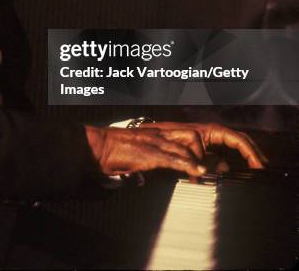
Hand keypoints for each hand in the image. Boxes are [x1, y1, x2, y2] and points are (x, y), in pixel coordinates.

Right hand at [85, 122, 266, 178]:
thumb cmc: (109, 152)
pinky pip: (172, 157)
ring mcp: (154, 142)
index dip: (199, 150)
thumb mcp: (129, 157)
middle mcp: (157, 135)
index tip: (210, 164)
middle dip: (205, 152)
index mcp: (155, 134)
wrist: (96, 146)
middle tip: (218, 168)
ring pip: (184, 147)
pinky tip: (198, 171)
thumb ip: (139, 166)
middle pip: (190, 138)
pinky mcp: (149, 153)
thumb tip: (140, 180)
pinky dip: (187, 164)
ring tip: (212, 172)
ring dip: (200, 160)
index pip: (183, 138)